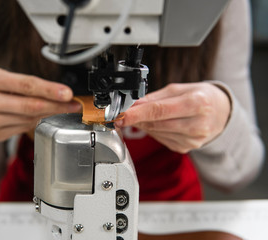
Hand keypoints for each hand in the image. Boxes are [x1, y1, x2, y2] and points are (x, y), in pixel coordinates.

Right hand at [0, 67, 80, 141]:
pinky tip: (39, 117)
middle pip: (30, 105)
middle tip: (74, 105)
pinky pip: (23, 128)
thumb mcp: (4, 77)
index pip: (26, 85)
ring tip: (60, 109)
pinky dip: (35, 122)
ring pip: (29, 119)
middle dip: (56, 106)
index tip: (68, 94)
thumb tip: (60, 95)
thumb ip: (28, 85)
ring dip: (49, 114)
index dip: (50, 90)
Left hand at [115, 83, 230, 152]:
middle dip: (135, 119)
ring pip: (156, 133)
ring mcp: (192, 140)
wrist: (221, 113)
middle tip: (123, 113)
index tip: (120, 115)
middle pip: (155, 123)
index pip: (159, 111)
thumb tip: (132, 105)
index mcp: (197, 103)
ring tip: (142, 114)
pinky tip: (157, 123)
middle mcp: (197, 124)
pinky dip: (153, 130)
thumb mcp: (179, 89)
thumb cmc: (201, 97)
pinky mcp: (186, 148)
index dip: (136, 114)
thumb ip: (154, 98)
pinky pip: (161, 139)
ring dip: (143, 124)